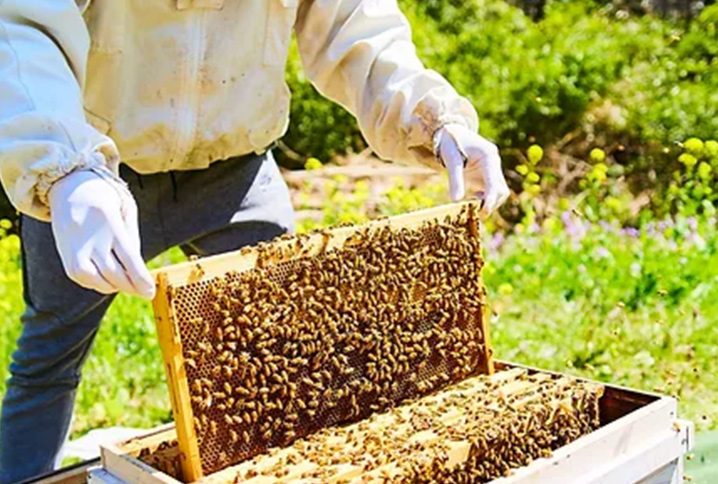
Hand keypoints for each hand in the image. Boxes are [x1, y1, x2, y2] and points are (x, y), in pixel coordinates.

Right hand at [48, 169, 154, 298]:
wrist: (69, 186)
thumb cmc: (106, 198)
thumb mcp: (126, 209)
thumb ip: (131, 239)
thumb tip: (137, 271)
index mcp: (109, 222)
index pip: (128, 258)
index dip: (140, 279)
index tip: (150, 293)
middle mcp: (89, 238)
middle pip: (114, 274)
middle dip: (131, 287)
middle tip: (145, 291)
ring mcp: (74, 249)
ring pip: (98, 281)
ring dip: (115, 286)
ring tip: (128, 283)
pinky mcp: (66, 257)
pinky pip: (85, 279)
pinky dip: (99, 283)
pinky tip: (109, 278)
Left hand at [437, 124, 509, 217]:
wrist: (451, 131)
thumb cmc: (450, 142)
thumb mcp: (450, 159)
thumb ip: (455, 179)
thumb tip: (456, 201)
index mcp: (489, 156)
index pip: (494, 182)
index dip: (490, 199)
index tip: (484, 212)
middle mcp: (494, 163)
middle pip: (501, 190)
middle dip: (490, 203)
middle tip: (472, 210)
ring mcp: (492, 169)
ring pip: (498, 192)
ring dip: (487, 202)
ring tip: (469, 204)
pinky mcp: (487, 174)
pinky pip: (491, 191)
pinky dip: (483, 199)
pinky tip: (471, 199)